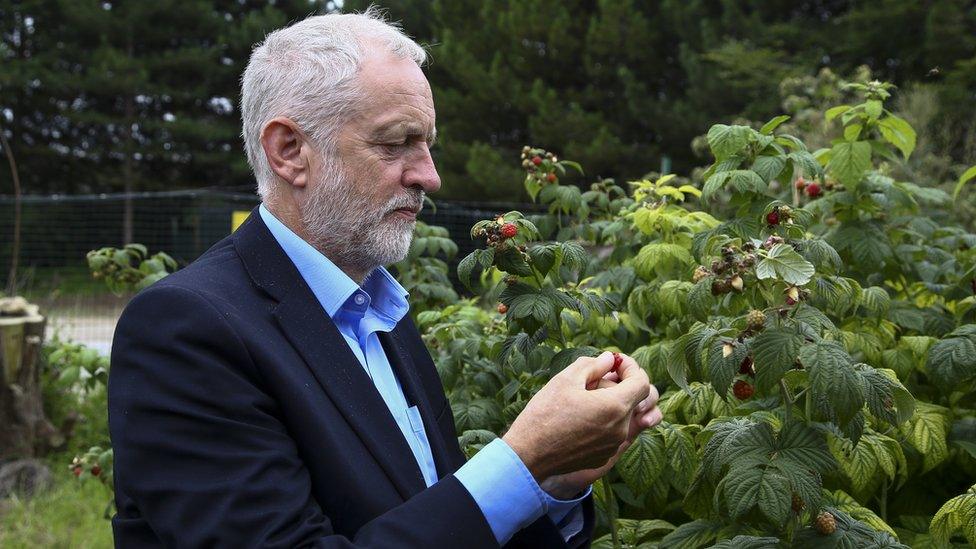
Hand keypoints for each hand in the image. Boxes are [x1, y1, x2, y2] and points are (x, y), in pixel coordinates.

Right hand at [542, 358, 661, 498]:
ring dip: (609, 403)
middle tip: (594, 379)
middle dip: (619, 385)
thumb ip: (593, 365)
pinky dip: (602, 422)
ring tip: (582, 399)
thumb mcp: (565, 379)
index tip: (615, 364)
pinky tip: (578, 419)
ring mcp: (613, 446)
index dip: (631, 369)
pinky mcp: (603, 457)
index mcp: (615, 407)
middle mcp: (620, 429)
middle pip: (633, 400)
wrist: (528, 455)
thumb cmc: (544, 414)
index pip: (642, 383)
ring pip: (621, 416)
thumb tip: (609, 360)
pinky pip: (611, 433)